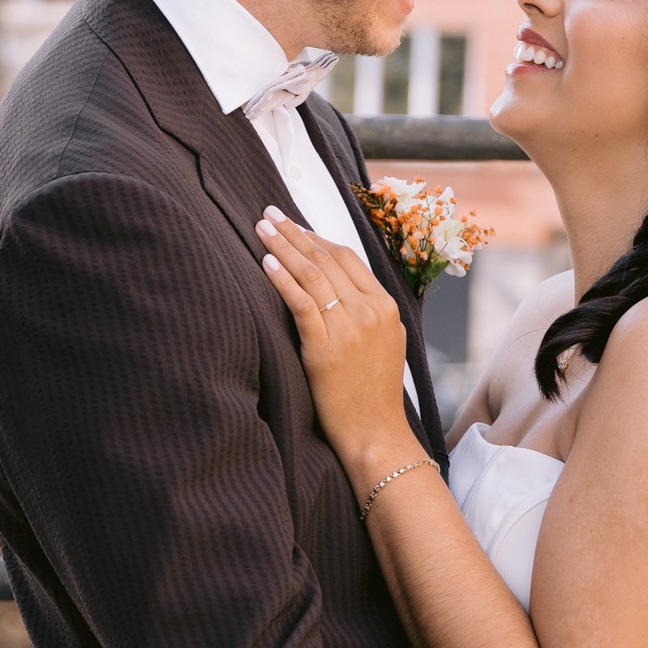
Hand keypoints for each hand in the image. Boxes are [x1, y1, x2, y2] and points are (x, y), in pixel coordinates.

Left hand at [256, 210, 421, 482]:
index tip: (294, 224)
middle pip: (326, 258)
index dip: (317, 237)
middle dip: (294, 232)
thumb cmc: (373, 394)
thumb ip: (367, 311)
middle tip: (269, 213)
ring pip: (312, 274)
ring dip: (283, 246)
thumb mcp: (385, 343)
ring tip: (261, 228)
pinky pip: (300, 302)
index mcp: (386, 306)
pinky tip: (265, 262)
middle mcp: (370, 311)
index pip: (347, 258)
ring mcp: (350, 328)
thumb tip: (339, 286)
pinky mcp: (326, 348)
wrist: (376, 434)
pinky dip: (281, 278)